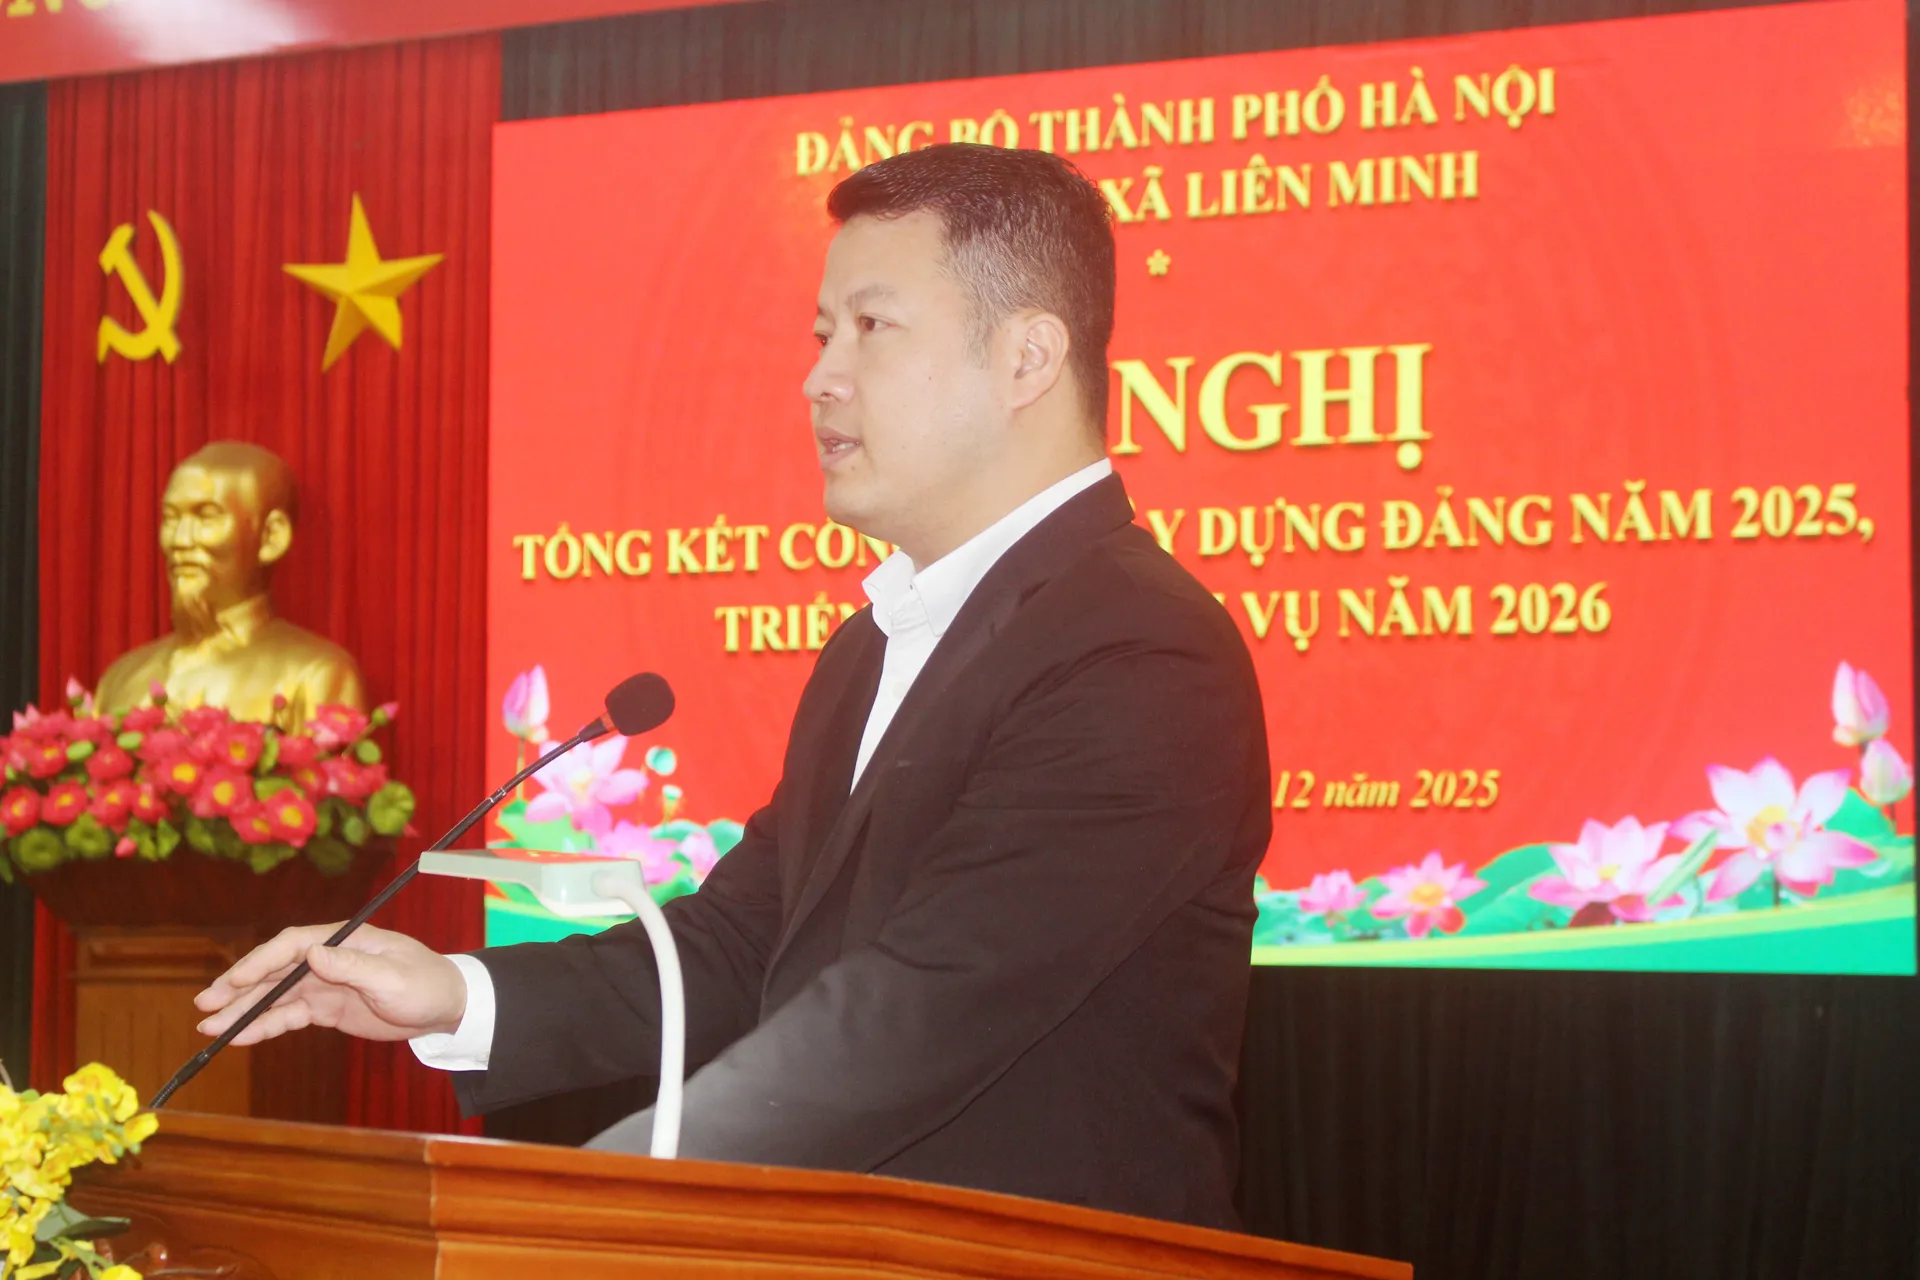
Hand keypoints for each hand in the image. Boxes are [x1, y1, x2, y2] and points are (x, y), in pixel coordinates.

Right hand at [194, 923, 468, 1045]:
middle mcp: (328, 959)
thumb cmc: (427, 985)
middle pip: (275, 970)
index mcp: (344, 940)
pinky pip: (289, 1016)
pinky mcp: (326, 1008)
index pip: (293, 946)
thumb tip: (314, 953)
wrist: (446, 1007)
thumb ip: (354, 967)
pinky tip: (242, 1037)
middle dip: (239, 986)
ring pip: (276, 996)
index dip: (262, 962)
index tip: (237, 981)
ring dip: (244, 1010)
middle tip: (205, 1004)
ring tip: (210, 1026)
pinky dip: (265, 1026)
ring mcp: (325, 984)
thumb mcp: (394, 978)